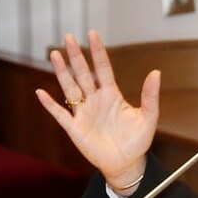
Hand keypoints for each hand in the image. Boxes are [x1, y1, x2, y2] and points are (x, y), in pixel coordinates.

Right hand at [35, 30, 159, 190]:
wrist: (127, 163)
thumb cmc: (137, 140)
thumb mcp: (148, 117)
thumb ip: (150, 96)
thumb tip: (156, 72)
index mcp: (112, 95)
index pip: (103, 68)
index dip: (98, 52)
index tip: (93, 34)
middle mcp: (95, 100)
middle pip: (83, 74)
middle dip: (76, 56)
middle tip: (68, 37)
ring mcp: (83, 113)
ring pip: (70, 88)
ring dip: (62, 72)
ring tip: (54, 54)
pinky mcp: (75, 128)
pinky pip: (60, 114)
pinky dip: (50, 104)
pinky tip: (41, 92)